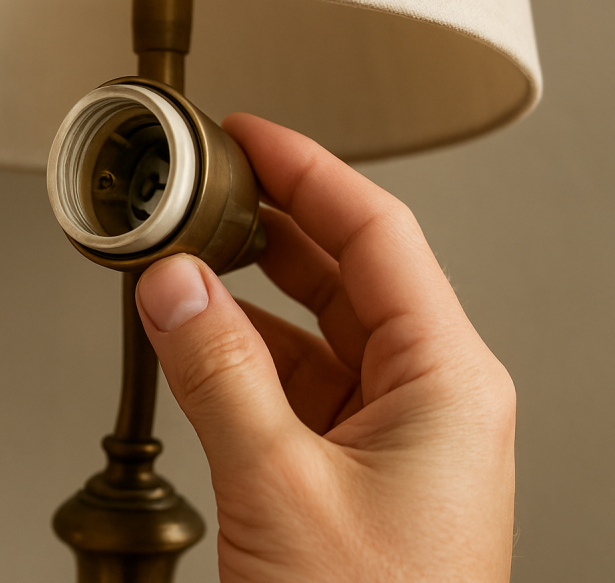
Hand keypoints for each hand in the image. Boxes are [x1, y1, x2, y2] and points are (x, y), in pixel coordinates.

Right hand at [136, 115, 515, 581]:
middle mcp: (429, 398)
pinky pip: (297, 383)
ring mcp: (391, 435)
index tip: (253, 135)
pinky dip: (244, 354)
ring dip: (251, 292)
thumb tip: (174, 284)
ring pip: (317, 329)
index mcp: (447, 380)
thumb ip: (220, 372)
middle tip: (213, 183)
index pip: (377, 234)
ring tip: (189, 256)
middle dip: (275, 222)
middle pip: (349, 272)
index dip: (308, 171)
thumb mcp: (280, 485)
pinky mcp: (352, 469)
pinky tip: (199, 337)